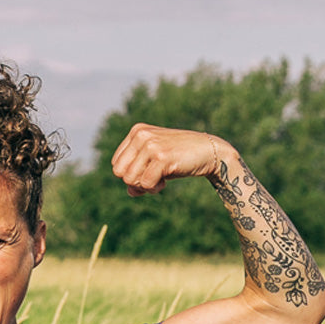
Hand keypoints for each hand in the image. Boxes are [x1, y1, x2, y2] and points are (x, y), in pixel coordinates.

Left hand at [111, 124, 228, 196]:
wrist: (208, 152)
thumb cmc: (179, 159)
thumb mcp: (154, 165)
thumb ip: (138, 176)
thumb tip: (130, 192)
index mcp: (136, 132)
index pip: (116, 164)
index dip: (130, 175)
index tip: (147, 172)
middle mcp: (141, 135)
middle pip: (119, 173)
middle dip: (135, 182)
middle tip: (152, 178)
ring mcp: (150, 144)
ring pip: (130, 179)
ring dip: (145, 186)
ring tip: (160, 179)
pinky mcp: (161, 156)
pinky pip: (146, 183)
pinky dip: (154, 188)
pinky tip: (165, 181)